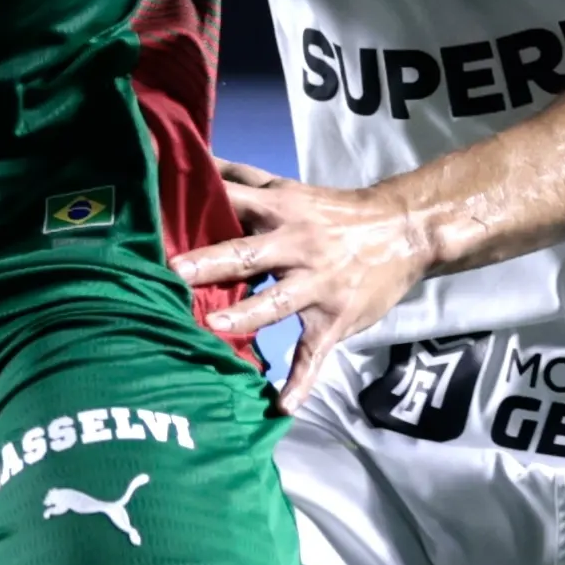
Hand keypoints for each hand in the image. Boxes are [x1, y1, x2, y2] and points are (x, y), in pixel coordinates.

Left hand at [170, 163, 439, 404]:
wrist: (402, 230)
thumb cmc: (332, 211)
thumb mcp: (287, 186)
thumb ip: (240, 177)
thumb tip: (194, 158)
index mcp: (280, 210)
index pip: (234, 203)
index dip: (201, 206)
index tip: (161, 216)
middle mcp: (297, 246)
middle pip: (250, 253)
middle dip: (214, 263)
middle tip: (176, 273)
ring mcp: (317, 285)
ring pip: (279, 301)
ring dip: (249, 315)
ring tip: (215, 327)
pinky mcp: (334, 319)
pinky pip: (315, 354)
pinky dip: (302, 382)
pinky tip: (283, 407)